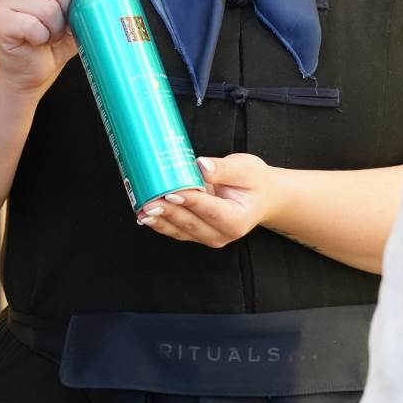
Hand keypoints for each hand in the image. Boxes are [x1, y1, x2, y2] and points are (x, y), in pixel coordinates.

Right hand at [0, 0, 126, 95]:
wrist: (33, 70)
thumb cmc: (59, 37)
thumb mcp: (85, 8)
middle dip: (70, 8)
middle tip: (66, 23)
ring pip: (47, 7)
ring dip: (57, 27)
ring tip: (52, 34)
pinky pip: (32, 25)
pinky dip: (42, 37)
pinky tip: (38, 41)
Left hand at [137, 154, 280, 247]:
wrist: (260, 196)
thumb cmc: (254, 181)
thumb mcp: (245, 169)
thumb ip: (223, 169)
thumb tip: (201, 165)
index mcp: (237, 219)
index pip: (210, 210)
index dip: (190, 201)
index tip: (172, 190)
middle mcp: (222, 234)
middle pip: (191, 223)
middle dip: (168, 211)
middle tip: (149, 201)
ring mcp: (208, 236)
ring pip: (180, 230)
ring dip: (160, 220)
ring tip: (142, 209)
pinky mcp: (197, 232)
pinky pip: (176, 230)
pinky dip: (160, 222)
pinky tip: (145, 214)